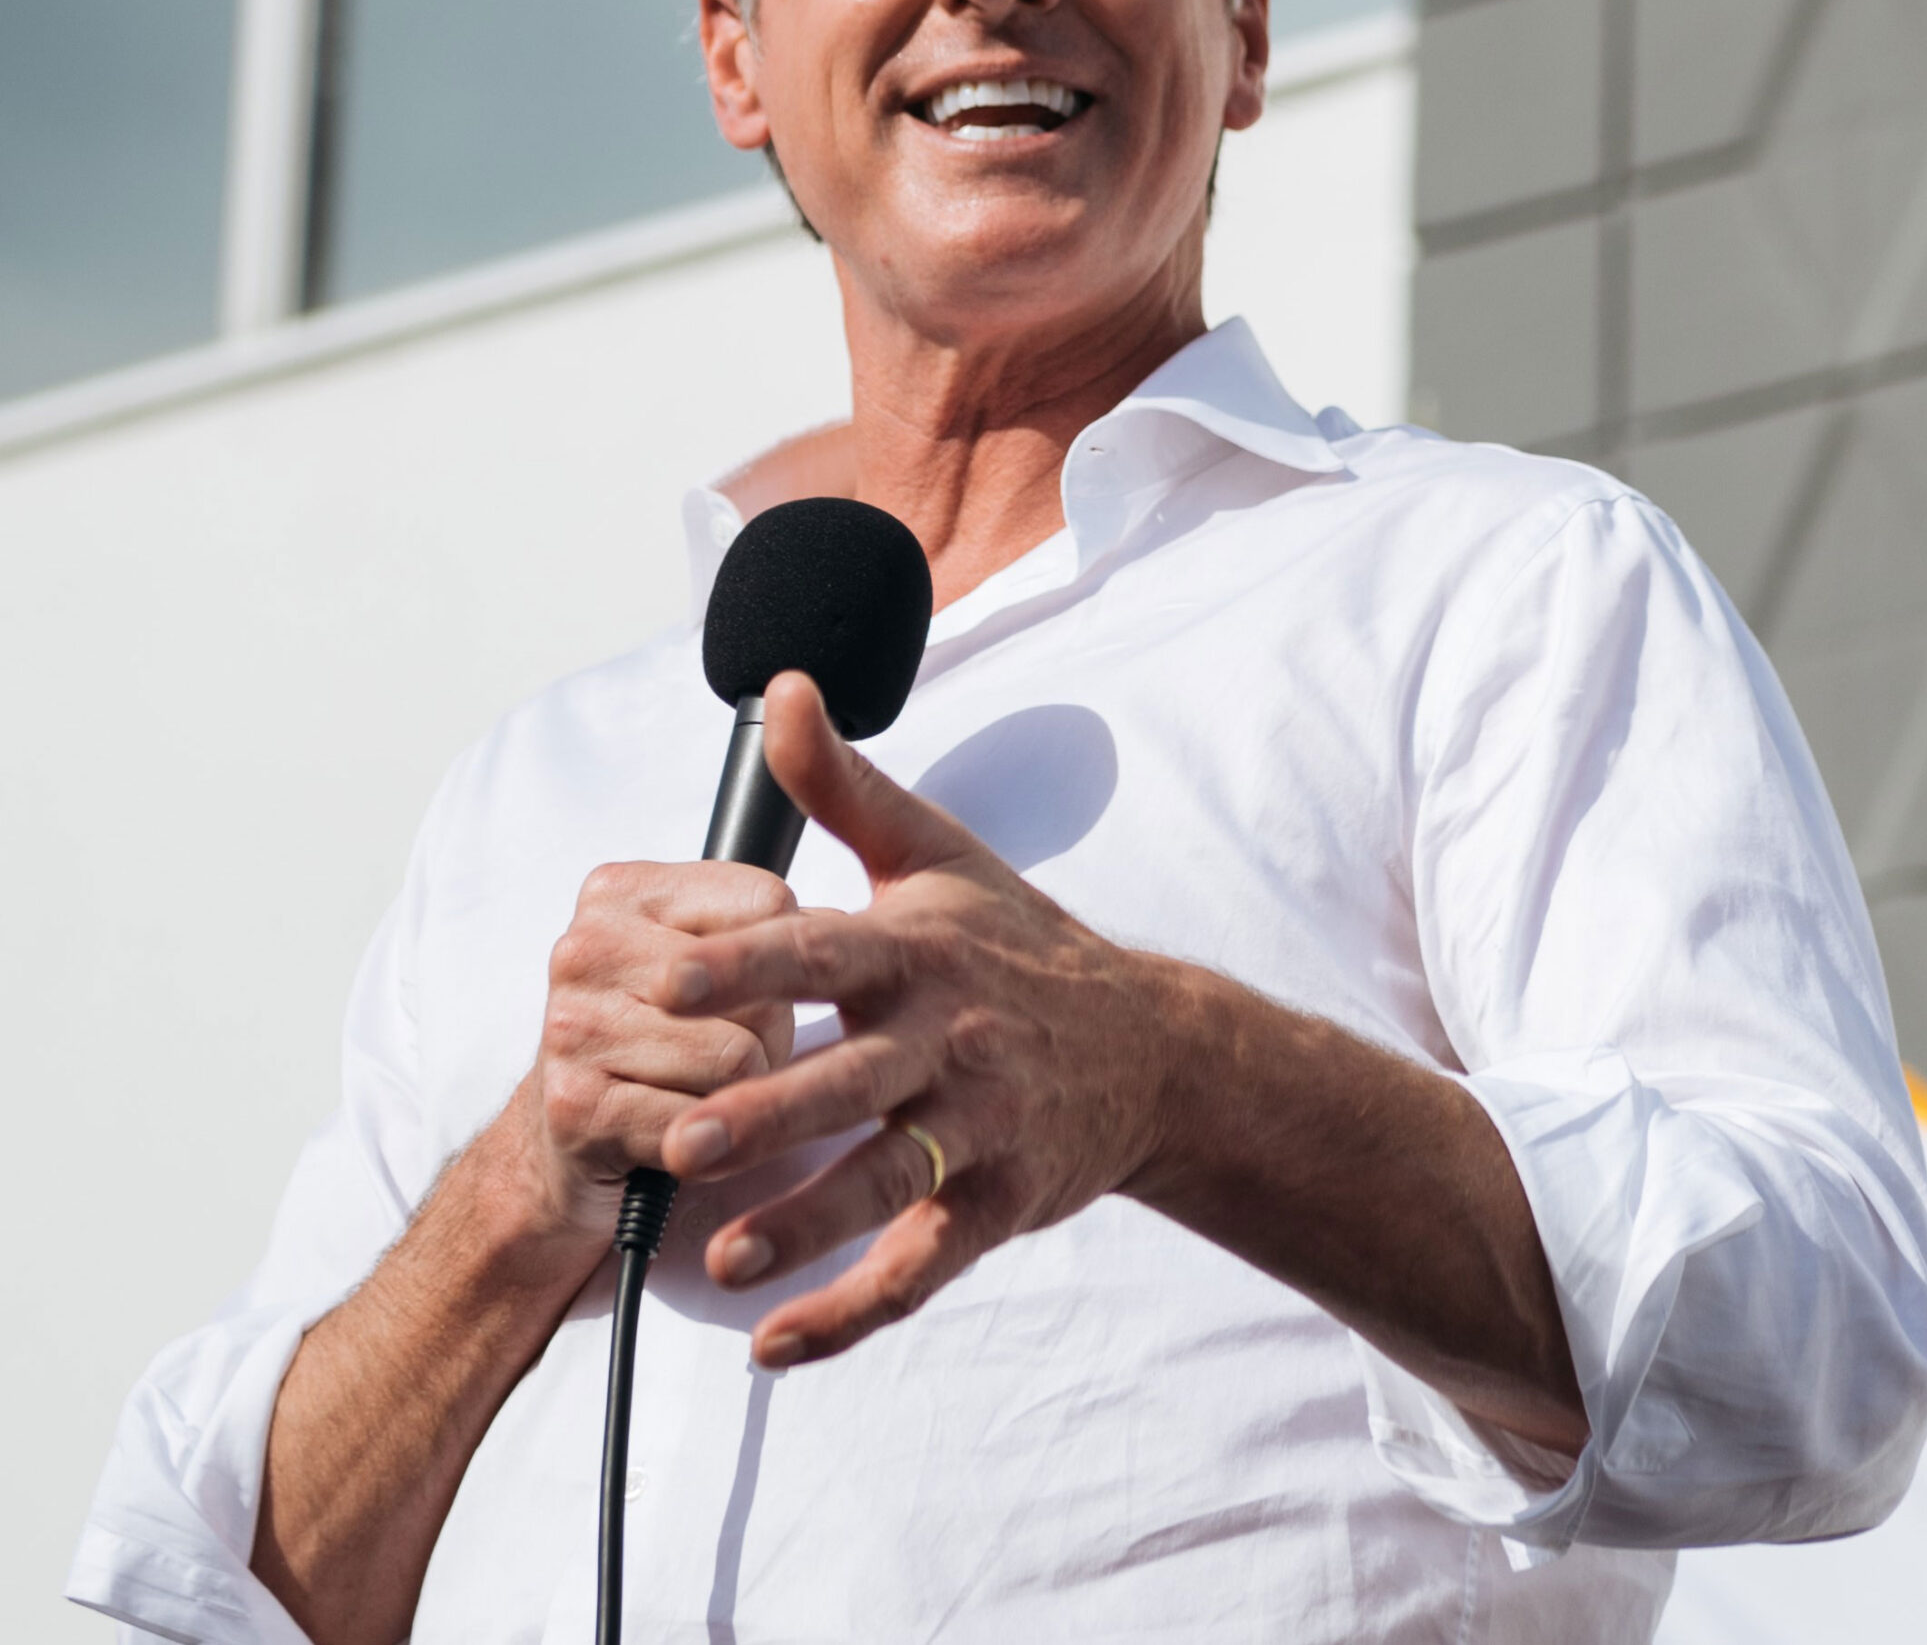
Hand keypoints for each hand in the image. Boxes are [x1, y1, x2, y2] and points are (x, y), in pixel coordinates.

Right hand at [518, 856, 801, 1243]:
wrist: (573, 1134)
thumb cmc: (661, 1035)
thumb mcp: (710, 960)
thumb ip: (774, 930)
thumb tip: (840, 929)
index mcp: (624, 890)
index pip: (769, 902)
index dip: (790, 958)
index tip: (753, 985)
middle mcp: (587, 947)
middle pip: (762, 985)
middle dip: (772, 1034)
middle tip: (728, 1050)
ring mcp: (575, 1026)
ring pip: (739, 1060)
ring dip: (743, 1095)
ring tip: (700, 1091)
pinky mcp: (577, 1106)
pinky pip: (703, 1126)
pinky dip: (710, 1143)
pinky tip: (676, 1131)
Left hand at [650, 669, 1176, 1368]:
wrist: (1154, 1047)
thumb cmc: (1020, 945)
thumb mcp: (939, 855)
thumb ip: (842, 786)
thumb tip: (779, 687)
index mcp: (919, 948)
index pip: (825, 953)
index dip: (747, 966)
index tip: (664, 977)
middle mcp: (949, 1036)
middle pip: (851, 1080)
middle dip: (768, 1113)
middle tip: (680, 1142)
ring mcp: (980, 1126)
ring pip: (887, 1183)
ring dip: (806, 1224)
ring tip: (723, 1262)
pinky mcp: (1000, 1201)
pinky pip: (925, 1264)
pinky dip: (854, 1311)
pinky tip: (777, 1347)